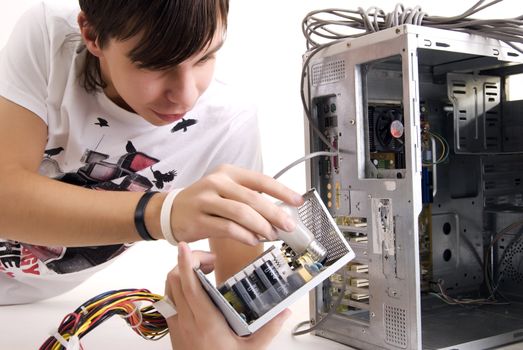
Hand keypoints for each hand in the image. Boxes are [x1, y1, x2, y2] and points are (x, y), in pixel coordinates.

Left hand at [165, 242, 290, 349]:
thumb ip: (269, 330)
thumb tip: (283, 312)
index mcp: (207, 322)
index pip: (190, 286)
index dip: (186, 263)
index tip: (186, 247)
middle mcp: (187, 320)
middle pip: (175, 280)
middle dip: (188, 262)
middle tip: (209, 260)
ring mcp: (176, 324)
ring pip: (169, 287)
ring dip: (182, 273)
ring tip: (203, 272)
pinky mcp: (172, 328)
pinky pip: (169, 299)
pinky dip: (177, 286)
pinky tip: (195, 289)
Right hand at [170, 164, 303, 244]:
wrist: (170, 211)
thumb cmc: (204, 202)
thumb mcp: (226, 190)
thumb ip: (249, 197)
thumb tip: (279, 211)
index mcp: (228, 172)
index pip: (261, 180)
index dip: (282, 191)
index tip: (297, 201)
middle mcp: (217, 182)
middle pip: (253, 198)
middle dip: (275, 213)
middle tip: (289, 225)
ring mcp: (206, 200)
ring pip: (241, 213)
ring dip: (261, 226)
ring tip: (272, 234)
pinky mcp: (198, 219)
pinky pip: (227, 228)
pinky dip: (245, 235)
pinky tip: (253, 240)